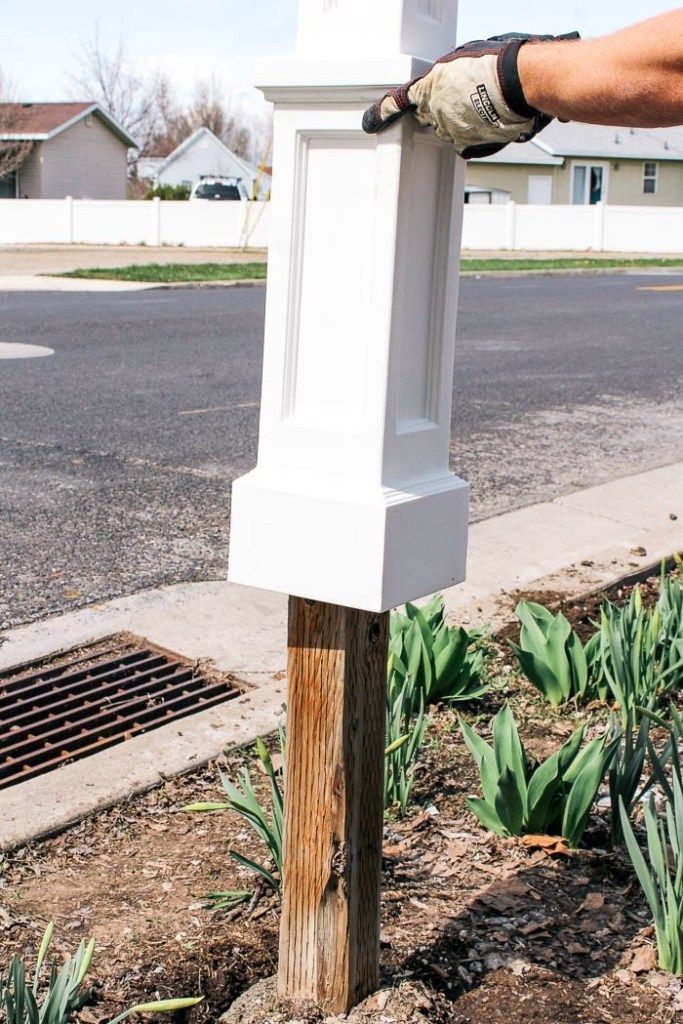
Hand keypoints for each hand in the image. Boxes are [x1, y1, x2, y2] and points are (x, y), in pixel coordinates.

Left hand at [362, 32, 578, 158]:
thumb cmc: (496, 62)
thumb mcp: (462, 58)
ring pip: (447, 128)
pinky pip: (465, 141)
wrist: (521, 82)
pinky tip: (489, 119)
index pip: (398, 101)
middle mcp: (435, 113)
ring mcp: (451, 132)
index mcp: (429, 88)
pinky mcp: (470, 145)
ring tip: (484, 103)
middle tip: (465, 93)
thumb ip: (445, 75)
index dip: (382, 111)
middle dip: (440, 106)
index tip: (369, 120)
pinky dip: (474, 132)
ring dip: (459, 118)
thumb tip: (448, 84)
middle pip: (428, 114)